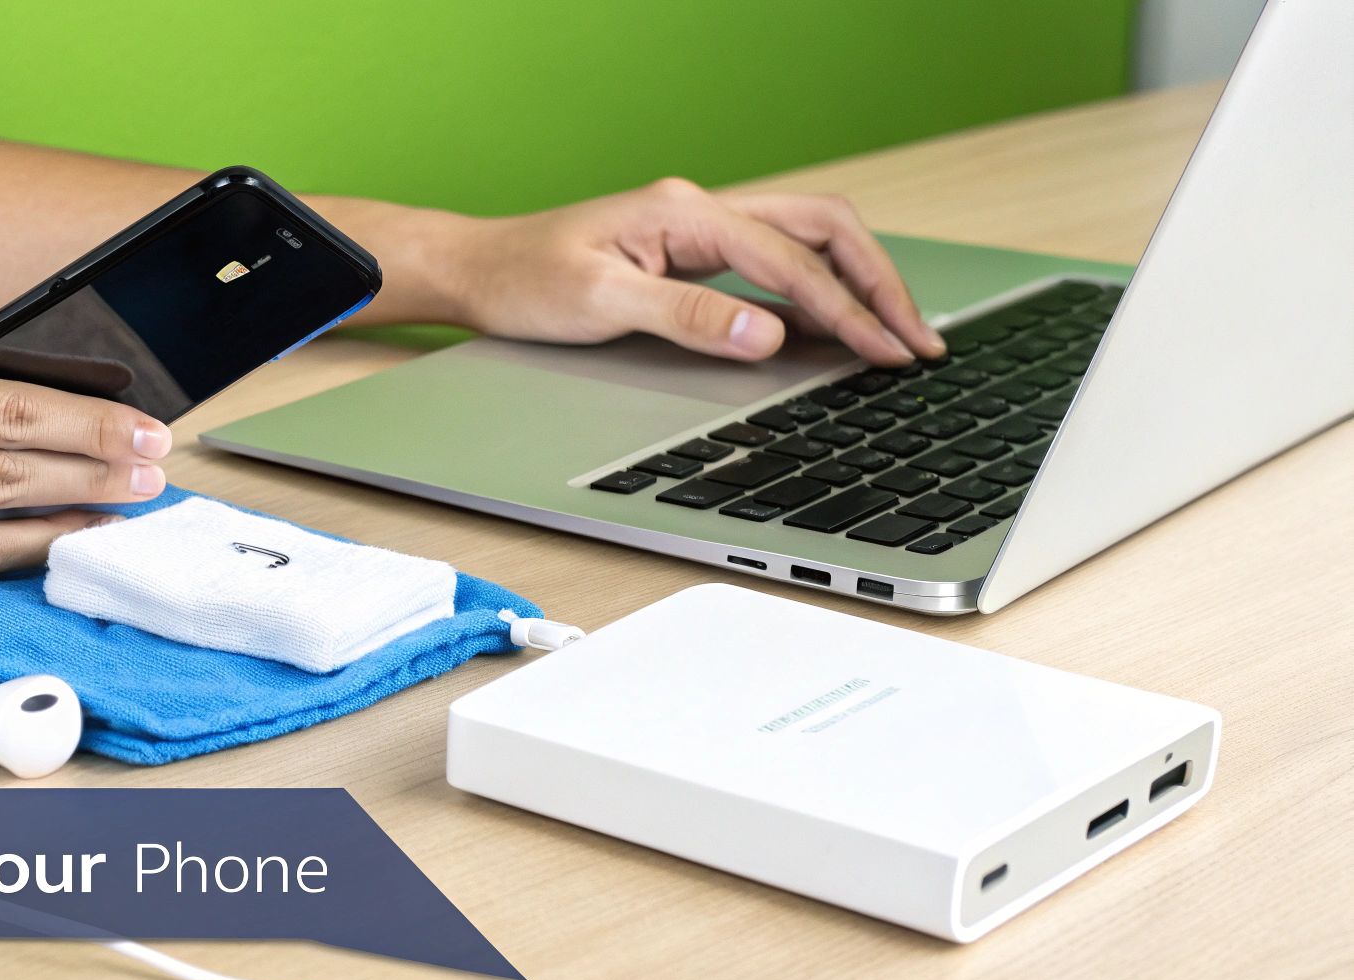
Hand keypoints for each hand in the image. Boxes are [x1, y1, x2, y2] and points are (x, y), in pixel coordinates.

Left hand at [444, 178, 943, 366]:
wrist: (480, 270)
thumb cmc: (525, 281)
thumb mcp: (601, 305)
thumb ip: (689, 317)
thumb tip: (769, 336)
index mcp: (684, 213)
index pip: (789, 259)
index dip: (846, 309)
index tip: (887, 351)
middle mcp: (701, 211)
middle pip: (821, 228)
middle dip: (876, 282)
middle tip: (917, 340)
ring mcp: (700, 231)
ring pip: (806, 241)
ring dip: (856, 283)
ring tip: (898, 335)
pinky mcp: (693, 255)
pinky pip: (775, 265)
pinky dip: (817, 294)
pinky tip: (840, 329)